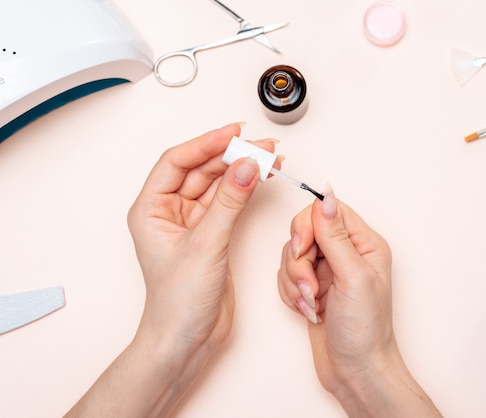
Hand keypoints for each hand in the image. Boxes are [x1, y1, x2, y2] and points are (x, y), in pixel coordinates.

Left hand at [128, 122, 277, 350]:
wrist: (187, 340)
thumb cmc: (177, 302)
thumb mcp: (205, 245)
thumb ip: (229, 202)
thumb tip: (247, 165)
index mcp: (151, 209)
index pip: (177, 162)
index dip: (206, 144)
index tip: (234, 134)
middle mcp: (170, 212)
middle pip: (200, 169)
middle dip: (231, 155)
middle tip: (261, 146)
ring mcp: (193, 223)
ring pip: (217, 184)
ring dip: (242, 170)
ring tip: (269, 157)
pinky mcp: (212, 234)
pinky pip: (229, 201)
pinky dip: (246, 189)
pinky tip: (261, 177)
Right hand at [278, 191, 440, 416]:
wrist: (356, 372)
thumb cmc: (365, 330)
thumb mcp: (353, 277)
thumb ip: (335, 236)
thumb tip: (326, 197)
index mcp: (364, 243)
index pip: (327, 210)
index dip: (308, 225)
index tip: (302, 248)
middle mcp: (346, 253)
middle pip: (305, 232)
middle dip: (299, 261)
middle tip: (311, 287)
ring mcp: (328, 271)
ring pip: (292, 255)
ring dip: (295, 282)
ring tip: (313, 304)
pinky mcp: (313, 287)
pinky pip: (286, 276)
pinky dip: (291, 294)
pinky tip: (308, 311)